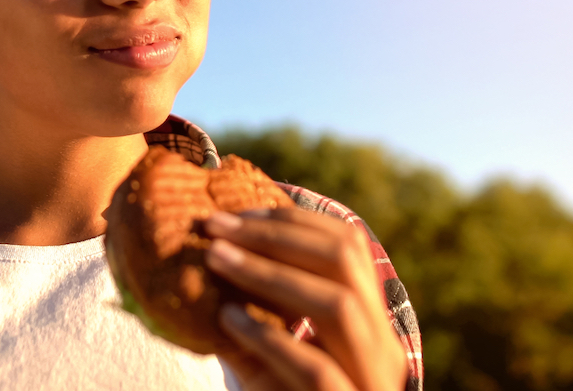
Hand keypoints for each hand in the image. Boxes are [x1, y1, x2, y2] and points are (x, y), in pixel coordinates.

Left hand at [203, 208, 407, 390]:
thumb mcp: (273, 350)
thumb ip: (254, 306)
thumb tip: (204, 248)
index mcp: (369, 321)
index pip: (347, 244)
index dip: (291, 219)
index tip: (235, 211)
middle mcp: (380, 346)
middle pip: (345, 262)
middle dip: (275, 236)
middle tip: (214, 227)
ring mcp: (369, 380)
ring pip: (339, 307)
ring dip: (270, 274)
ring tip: (215, 260)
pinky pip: (316, 369)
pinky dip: (270, 337)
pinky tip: (228, 321)